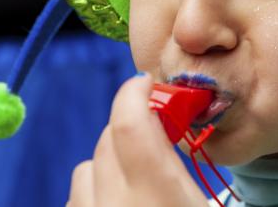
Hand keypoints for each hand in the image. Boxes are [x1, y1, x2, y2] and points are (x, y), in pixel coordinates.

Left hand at [67, 73, 208, 206]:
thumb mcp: (202, 202)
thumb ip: (173, 164)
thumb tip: (154, 121)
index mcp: (156, 194)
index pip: (129, 125)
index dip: (133, 94)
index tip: (145, 83)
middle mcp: (115, 205)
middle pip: (108, 140)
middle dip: (129, 127)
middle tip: (154, 141)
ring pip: (86, 167)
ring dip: (108, 165)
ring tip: (136, 185)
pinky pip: (76, 197)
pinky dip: (95, 192)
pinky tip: (120, 205)